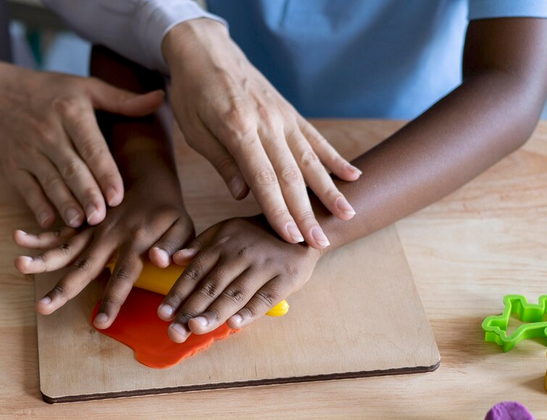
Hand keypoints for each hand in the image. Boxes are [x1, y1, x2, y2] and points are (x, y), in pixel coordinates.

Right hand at [0, 58, 164, 228]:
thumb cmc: (51, 91)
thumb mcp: (86, 87)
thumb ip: (123, 100)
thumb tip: (161, 97)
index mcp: (71, 112)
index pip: (91, 147)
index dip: (104, 172)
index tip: (117, 195)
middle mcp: (48, 132)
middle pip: (71, 168)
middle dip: (86, 194)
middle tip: (101, 217)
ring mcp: (28, 151)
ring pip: (49, 182)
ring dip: (64, 203)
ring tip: (80, 223)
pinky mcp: (13, 166)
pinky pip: (26, 189)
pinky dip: (37, 206)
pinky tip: (49, 222)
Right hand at [14, 190, 193, 326]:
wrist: (147, 171)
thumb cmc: (168, 208)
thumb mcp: (182, 224)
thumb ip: (174, 245)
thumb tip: (160, 261)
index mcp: (136, 241)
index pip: (124, 277)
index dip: (112, 300)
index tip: (100, 323)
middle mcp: (109, 236)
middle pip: (83, 266)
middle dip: (62, 289)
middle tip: (42, 307)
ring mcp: (92, 229)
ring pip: (64, 247)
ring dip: (41, 258)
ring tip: (19, 264)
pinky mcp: (81, 221)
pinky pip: (58, 231)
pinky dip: (39, 235)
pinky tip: (19, 239)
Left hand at [158, 216, 320, 342]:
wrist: (301, 226)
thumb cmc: (255, 235)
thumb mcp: (226, 230)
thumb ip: (200, 245)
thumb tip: (174, 259)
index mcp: (222, 244)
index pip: (195, 273)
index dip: (178, 294)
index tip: (163, 314)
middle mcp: (240, 254)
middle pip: (212, 286)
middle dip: (191, 309)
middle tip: (174, 330)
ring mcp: (264, 266)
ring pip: (235, 293)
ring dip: (215, 313)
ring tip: (196, 328)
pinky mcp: (286, 277)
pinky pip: (266, 297)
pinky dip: (250, 311)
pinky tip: (234, 324)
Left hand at [162, 19, 360, 248]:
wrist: (205, 50)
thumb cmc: (193, 93)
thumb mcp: (195, 130)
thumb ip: (222, 161)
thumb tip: (243, 194)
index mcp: (239, 129)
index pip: (263, 180)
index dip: (279, 211)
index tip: (292, 238)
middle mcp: (268, 123)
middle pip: (292, 176)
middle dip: (307, 213)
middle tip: (320, 243)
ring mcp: (283, 117)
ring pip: (311, 160)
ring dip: (329, 190)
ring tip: (347, 215)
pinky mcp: (290, 112)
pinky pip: (315, 139)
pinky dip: (335, 158)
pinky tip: (354, 175)